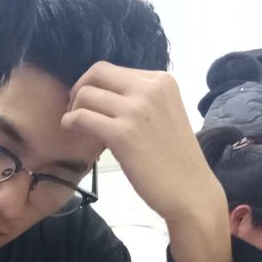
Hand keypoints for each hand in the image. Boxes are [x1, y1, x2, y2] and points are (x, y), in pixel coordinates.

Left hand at [65, 63, 231, 261]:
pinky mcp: (123, 134)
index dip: (94, 85)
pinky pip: (81, 118)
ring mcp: (137, 110)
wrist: (191, 191)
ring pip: (85, 95)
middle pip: (97, 73)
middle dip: (80, 90)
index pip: (112, 70)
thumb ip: (139, 100)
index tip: (91, 105)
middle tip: (77, 112)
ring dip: (74, 110)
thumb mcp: (164, 114)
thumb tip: (102, 96)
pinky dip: (70, 124)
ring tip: (78, 128)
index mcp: (161, 80)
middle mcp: (150, 88)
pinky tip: (74, 134)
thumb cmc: (175, 158)